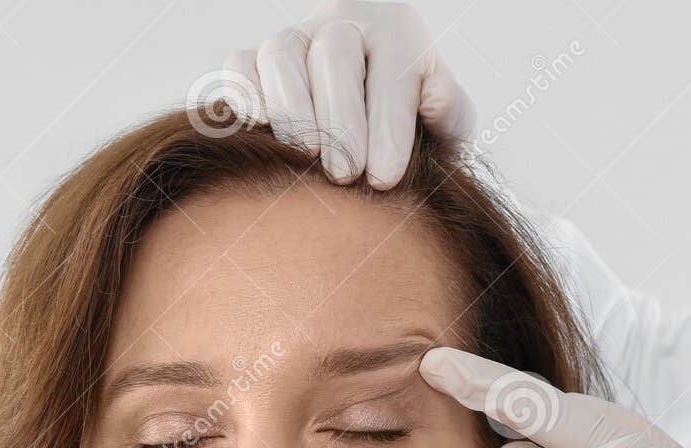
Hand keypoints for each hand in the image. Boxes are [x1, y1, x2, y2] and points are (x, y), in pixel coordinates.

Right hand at [217, 1, 474, 186]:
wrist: (374, 124)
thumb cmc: (415, 127)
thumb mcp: (447, 122)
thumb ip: (451, 112)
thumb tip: (433, 102)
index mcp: (395, 33)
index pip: (392, 71)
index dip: (388, 125)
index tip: (384, 178)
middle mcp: (342, 26)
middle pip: (335, 55)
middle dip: (341, 119)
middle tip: (347, 175)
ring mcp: (295, 40)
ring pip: (282, 55)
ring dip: (292, 108)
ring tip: (308, 157)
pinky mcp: (255, 61)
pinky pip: (239, 66)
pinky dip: (243, 94)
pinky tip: (259, 128)